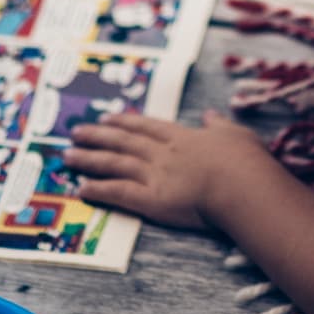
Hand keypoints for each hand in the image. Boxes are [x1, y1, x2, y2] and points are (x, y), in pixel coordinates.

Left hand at [67, 110, 271, 230]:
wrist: (242, 184)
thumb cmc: (246, 161)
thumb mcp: (235, 133)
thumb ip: (219, 124)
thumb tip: (211, 114)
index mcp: (183, 137)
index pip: (147, 126)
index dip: (125, 121)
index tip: (108, 117)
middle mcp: (163, 153)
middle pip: (123, 141)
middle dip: (98, 136)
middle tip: (76, 132)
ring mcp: (155, 175)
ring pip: (115, 163)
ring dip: (89, 159)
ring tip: (68, 156)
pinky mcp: (152, 200)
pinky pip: (119, 193)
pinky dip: (99, 190)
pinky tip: (82, 188)